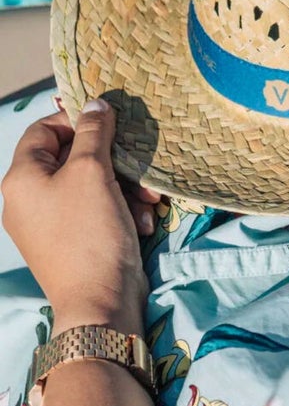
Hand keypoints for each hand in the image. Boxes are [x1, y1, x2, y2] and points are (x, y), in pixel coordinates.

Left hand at [1, 99, 158, 336]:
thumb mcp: (93, 171)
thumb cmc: (89, 231)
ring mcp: (49, 223)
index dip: (77, 120)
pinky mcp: (72, 241)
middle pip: (72, 157)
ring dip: (125, 186)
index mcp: (21, 179)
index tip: (111, 123)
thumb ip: (93, 131)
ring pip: (91, 184)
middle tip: (139, 166)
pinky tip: (143, 220)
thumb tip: (94, 102)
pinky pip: (96, 210)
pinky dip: (121, 209)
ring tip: (149, 199)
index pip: (44, 129)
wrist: (100, 303)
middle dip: (113, 160)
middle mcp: (28, 199)